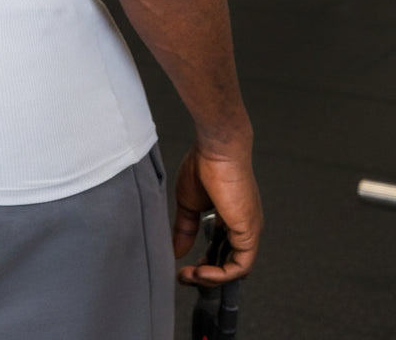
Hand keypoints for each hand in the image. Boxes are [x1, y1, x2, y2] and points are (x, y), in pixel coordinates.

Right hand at [173, 141, 261, 285]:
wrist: (217, 148)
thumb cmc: (204, 165)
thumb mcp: (189, 202)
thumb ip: (185, 228)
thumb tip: (177, 251)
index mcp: (231, 217)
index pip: (221, 250)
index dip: (204, 262)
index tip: (185, 267)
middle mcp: (243, 226)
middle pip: (228, 263)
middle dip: (205, 275)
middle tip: (184, 277)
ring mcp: (248, 230)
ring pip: (235, 270)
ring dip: (211, 278)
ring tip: (190, 276)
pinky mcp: (250, 233)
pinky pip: (240, 266)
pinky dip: (220, 275)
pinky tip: (201, 272)